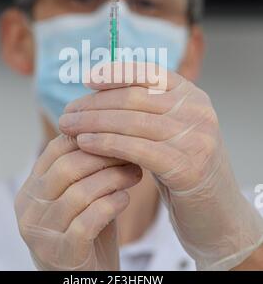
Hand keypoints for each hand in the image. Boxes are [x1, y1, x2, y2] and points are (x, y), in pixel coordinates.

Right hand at [14, 134, 141, 269]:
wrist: (82, 279)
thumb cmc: (85, 231)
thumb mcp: (78, 196)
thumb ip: (84, 169)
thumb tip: (108, 128)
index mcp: (30, 189)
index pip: (56, 149)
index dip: (88, 137)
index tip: (116, 134)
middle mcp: (29, 209)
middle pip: (67, 167)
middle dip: (104, 157)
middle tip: (131, 154)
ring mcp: (42, 234)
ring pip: (80, 192)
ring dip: (113, 179)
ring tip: (135, 174)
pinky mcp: (61, 255)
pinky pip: (89, 221)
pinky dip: (111, 205)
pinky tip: (124, 199)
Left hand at [60, 61, 262, 269]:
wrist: (215, 210)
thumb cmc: (183, 166)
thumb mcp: (170, 130)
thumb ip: (146, 110)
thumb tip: (98, 92)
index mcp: (192, 95)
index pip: (149, 73)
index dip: (116, 73)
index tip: (87, 79)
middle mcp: (197, 111)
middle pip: (135, 98)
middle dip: (95, 103)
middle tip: (68, 112)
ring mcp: (195, 137)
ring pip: (131, 122)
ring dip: (93, 123)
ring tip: (67, 127)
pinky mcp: (186, 166)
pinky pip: (135, 149)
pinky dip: (105, 144)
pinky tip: (84, 144)